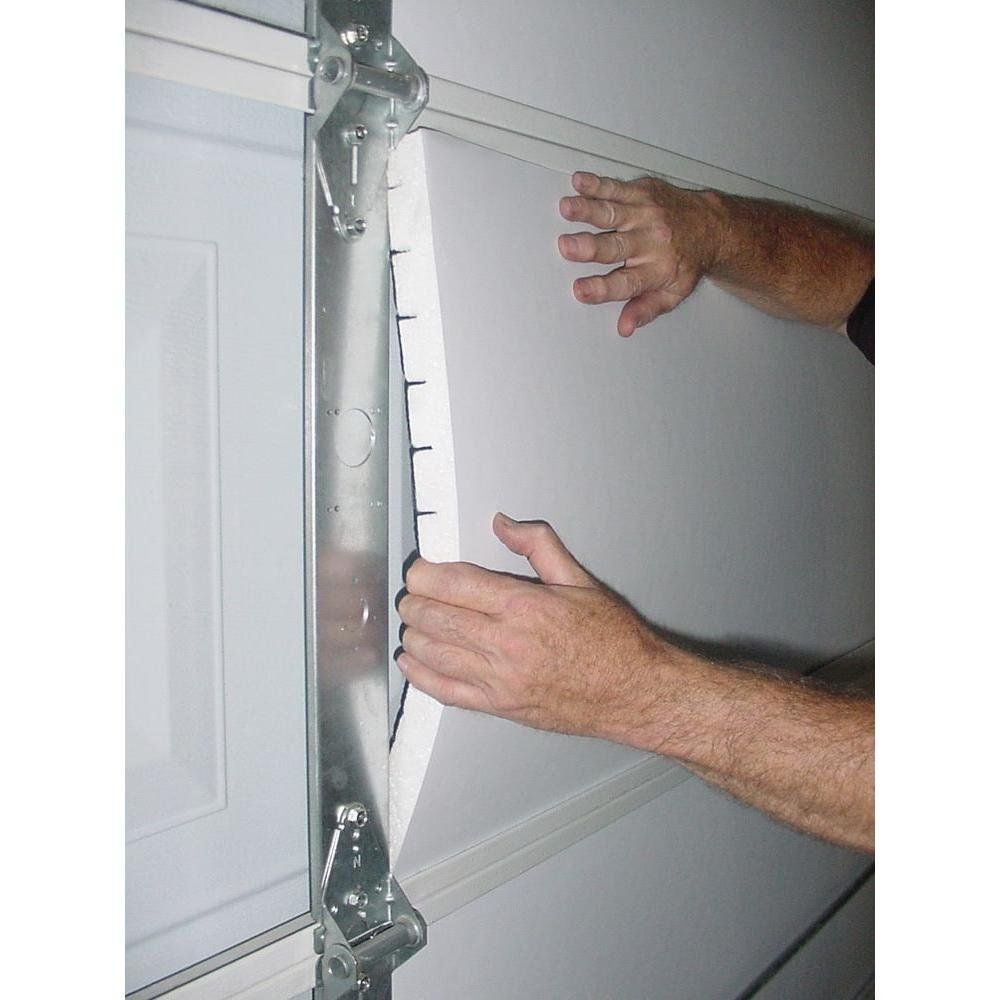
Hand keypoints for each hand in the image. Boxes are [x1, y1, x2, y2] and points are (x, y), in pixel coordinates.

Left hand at [397, 513, 676, 745]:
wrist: (633, 692)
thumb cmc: (612, 639)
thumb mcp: (579, 580)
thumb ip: (538, 545)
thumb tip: (503, 523)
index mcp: (524, 606)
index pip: (454, 584)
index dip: (426, 574)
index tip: (419, 570)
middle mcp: (507, 643)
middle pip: (436, 617)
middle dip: (415, 602)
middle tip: (412, 593)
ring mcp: (500, 679)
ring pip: (434, 653)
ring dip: (414, 634)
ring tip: (413, 621)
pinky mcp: (499, 706)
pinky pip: (446, 691)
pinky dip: (421, 674)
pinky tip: (411, 661)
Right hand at [558, 172, 724, 335]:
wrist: (713, 226)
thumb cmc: (687, 261)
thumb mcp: (674, 293)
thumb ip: (647, 309)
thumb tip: (625, 327)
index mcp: (656, 270)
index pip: (626, 283)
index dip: (602, 288)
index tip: (581, 290)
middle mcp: (651, 241)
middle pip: (616, 246)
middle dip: (589, 247)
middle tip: (567, 247)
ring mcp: (646, 214)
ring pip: (612, 213)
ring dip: (588, 209)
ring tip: (567, 208)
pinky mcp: (643, 193)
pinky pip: (616, 188)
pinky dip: (597, 184)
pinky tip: (580, 181)